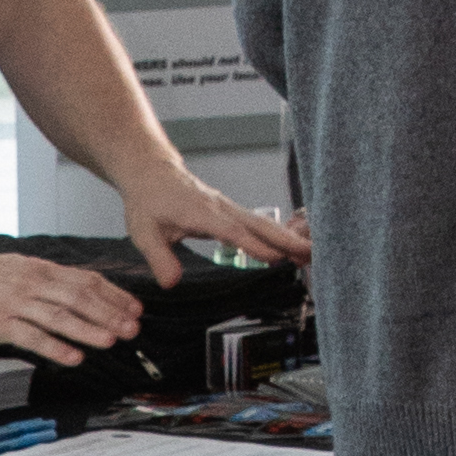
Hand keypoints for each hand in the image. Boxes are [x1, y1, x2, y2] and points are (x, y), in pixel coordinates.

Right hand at [0, 236, 150, 369]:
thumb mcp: (17, 268)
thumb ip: (47, 279)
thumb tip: (79, 290)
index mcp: (39, 268)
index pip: (86, 280)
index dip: (114, 295)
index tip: (135, 309)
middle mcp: (31, 282)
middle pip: (79, 297)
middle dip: (110, 313)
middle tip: (132, 329)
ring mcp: (15, 302)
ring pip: (60, 316)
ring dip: (89, 329)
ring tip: (111, 341)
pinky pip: (32, 336)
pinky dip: (55, 346)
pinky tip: (74, 357)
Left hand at [112, 159, 308, 288]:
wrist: (152, 173)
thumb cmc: (148, 200)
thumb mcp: (144, 232)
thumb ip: (160, 258)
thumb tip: (171, 282)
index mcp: (201, 212)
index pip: (232, 230)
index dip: (253, 245)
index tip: (274, 259)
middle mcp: (220, 207)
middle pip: (259, 224)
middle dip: (286, 239)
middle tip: (311, 254)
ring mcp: (228, 207)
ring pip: (263, 223)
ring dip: (288, 238)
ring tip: (312, 254)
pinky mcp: (230, 210)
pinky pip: (258, 223)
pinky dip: (278, 235)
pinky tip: (292, 248)